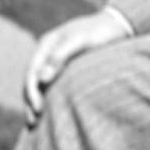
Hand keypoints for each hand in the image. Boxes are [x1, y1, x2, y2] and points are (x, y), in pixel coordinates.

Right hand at [22, 9, 131, 123]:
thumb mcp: (81, 41)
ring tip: (36, 124)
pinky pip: (52, 85)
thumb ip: (60, 57)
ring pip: (40, 84)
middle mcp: (48, 53)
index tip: (38, 110)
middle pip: (32, 80)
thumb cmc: (100, 32)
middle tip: (33, 123)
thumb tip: (42, 79)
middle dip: (30, 101)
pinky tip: (51, 112)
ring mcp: (56, 60)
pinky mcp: (67, 68)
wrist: (118, 25)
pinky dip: (48, 98)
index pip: (31, 71)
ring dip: (36, 102)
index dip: (31, 92)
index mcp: (47, 44)